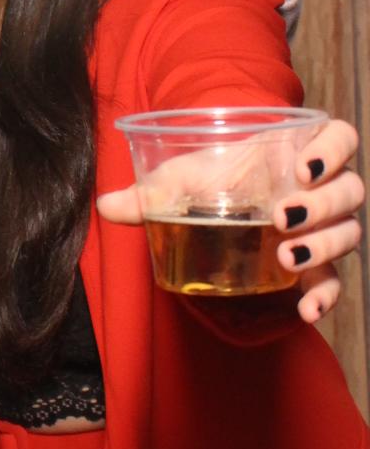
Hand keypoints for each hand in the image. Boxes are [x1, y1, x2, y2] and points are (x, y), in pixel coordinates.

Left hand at [98, 118, 361, 324]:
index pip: (343, 139)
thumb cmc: (216, 171)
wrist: (227, 192)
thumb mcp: (183, 176)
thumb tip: (103, 205)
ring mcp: (325, 224)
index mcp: (301, 150)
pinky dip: (326, 295)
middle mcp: (324, 186)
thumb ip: (151, 189)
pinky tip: (307, 309)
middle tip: (282, 216)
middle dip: (321, 205)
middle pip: (349, 192)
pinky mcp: (318, 261)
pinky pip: (334, 279)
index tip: (302, 167)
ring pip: (349, 232)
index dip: (331, 151)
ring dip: (323, 244)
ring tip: (286, 256)